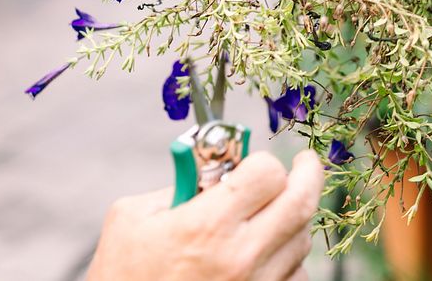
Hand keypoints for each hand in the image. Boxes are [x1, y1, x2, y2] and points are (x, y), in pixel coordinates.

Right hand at [85, 151, 324, 280]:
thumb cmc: (123, 275)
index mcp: (206, 227)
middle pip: (301, 201)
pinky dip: (290, 258)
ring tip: (273, 211)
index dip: (262, 162)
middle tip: (305, 163)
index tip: (255, 163)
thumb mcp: (132, 218)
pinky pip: (297, 275)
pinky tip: (269, 251)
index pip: (267, 174)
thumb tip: (217, 166)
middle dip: (308, 173)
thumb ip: (178, 183)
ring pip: (302, 238)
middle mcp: (239, 257)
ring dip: (294, 217)